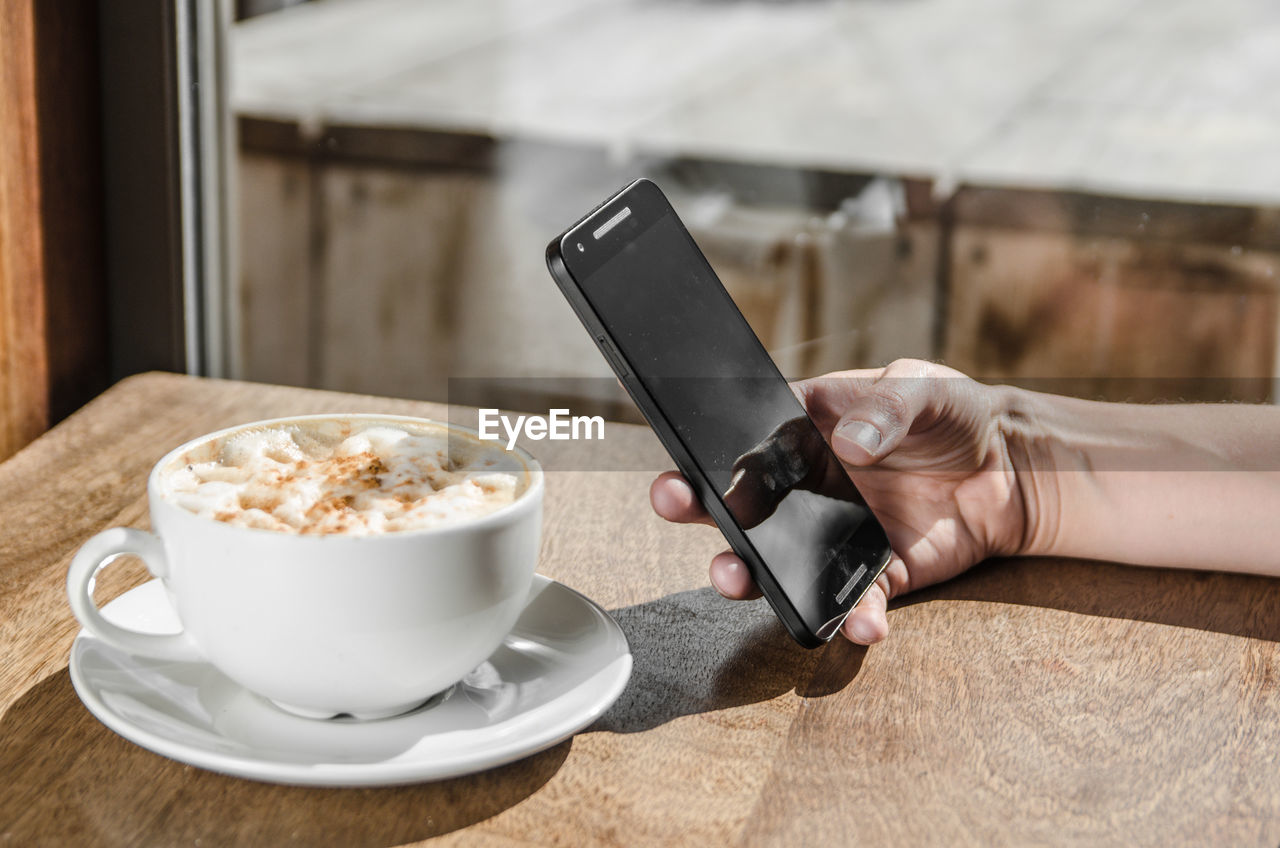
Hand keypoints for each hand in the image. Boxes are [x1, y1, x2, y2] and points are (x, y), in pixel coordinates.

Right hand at [650, 359, 1035, 644]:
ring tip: (739, 579)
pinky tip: (862, 623)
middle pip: (741, 504)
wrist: (1012, 467)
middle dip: (702, 508)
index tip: (690, 468)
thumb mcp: (923, 387)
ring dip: (752, 576)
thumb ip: (887, 407)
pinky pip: (855, 602)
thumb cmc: (954, 412)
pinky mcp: (878, 574)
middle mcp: (808, 487)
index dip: (711, 454)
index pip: (748, 440)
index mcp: (806, 430)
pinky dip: (855, 618)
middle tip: (679, 506)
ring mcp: (835, 535)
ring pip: (779, 564)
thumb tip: (850, 443)